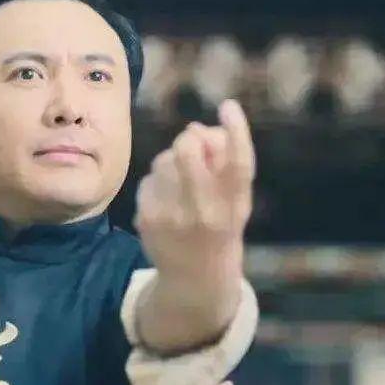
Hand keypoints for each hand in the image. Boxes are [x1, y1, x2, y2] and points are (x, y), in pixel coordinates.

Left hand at [133, 99, 255, 313]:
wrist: (194, 278)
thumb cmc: (221, 228)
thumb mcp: (236, 201)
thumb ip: (226, 164)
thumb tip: (197, 128)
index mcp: (233, 206)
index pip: (238, 163)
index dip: (235, 130)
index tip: (228, 106)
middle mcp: (203, 212)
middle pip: (187, 150)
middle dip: (189, 137)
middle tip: (193, 140)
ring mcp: (171, 216)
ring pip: (164, 160)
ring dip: (172, 160)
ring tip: (182, 181)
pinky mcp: (147, 218)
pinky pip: (149, 178)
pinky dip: (158, 181)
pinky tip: (167, 200)